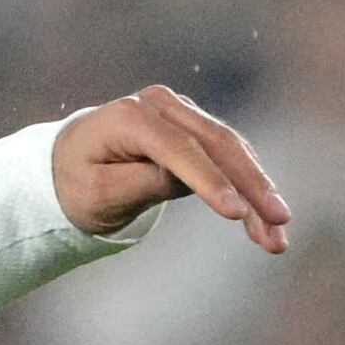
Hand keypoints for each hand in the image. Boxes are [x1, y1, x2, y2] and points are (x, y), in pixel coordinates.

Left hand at [52, 85, 291, 253]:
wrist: (65, 163)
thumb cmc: (74, 183)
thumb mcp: (95, 194)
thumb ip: (139, 183)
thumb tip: (187, 180)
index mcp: (130, 117)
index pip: (178, 150)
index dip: (210, 182)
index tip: (237, 214)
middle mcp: (161, 105)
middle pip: (217, 145)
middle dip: (252, 188)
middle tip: (279, 226)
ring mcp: (182, 113)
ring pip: (232, 152)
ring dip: (259, 194)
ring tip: (278, 238)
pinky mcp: (195, 129)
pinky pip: (229, 157)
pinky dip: (249, 188)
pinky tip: (266, 220)